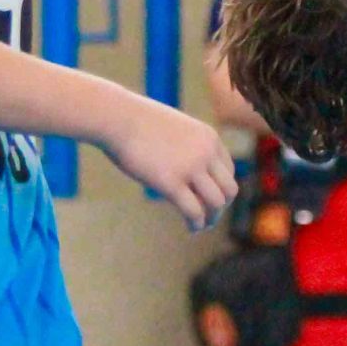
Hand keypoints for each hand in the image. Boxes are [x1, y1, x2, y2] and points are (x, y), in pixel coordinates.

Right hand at [107, 98, 237, 230]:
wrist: (117, 117)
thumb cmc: (137, 122)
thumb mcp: (173, 129)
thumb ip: (186, 146)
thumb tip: (188, 169)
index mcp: (209, 138)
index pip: (228, 171)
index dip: (221, 188)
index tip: (209, 198)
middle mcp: (206, 153)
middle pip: (229, 190)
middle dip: (221, 206)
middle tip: (209, 216)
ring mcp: (190, 168)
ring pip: (216, 203)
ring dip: (211, 218)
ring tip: (202, 226)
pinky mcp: (171, 183)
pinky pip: (194, 211)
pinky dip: (197, 224)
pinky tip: (191, 228)